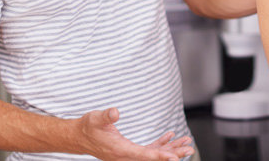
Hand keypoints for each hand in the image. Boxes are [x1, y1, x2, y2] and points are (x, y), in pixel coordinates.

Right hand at [77, 107, 193, 160]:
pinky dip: (160, 144)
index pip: (144, 155)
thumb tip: (115, 112)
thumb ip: (106, 116)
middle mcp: (126, 156)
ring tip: (186, 144)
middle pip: (152, 158)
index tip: (173, 158)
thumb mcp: (96, 118)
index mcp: (120, 150)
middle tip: (189, 149)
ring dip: (170, 149)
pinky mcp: (129, 150)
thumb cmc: (88, 127)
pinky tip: (171, 136)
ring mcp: (128, 155)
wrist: (78, 136)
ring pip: (153, 154)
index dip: (159, 156)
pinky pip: (148, 150)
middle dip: (172, 154)